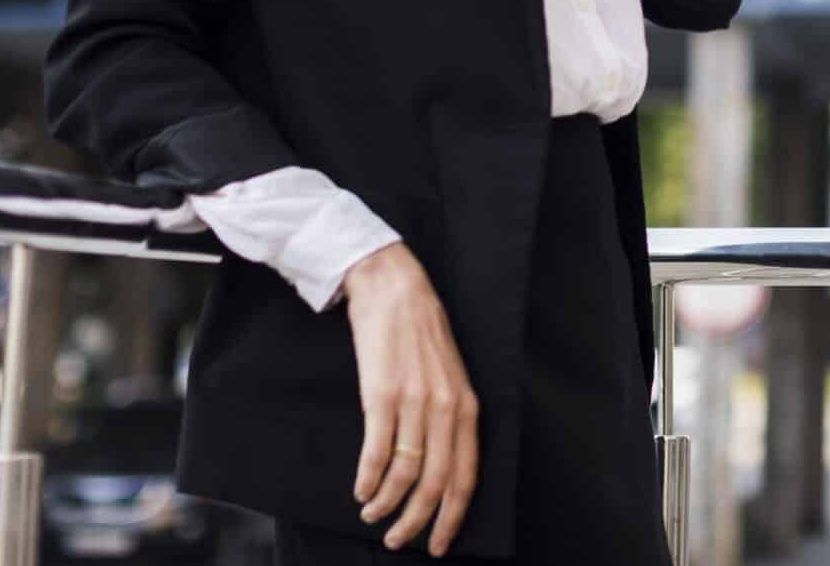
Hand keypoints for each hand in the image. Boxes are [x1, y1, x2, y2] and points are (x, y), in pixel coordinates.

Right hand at [343, 243, 478, 554]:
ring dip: (387, 504)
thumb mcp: (449, 376)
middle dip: (418, 522)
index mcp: (468, 407)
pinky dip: (368, 480)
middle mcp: (447, 408)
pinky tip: (361, 491)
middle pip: (436, 483)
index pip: (466, 476)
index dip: (453, 516)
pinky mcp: (382, 394)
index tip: (440, 544)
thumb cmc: (420, 335)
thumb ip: (449, 418)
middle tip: (399, 541)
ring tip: (373, 516)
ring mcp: (415, 402)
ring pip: (406, 474)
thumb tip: (439, 467)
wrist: (394, 289)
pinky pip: (377, 453)